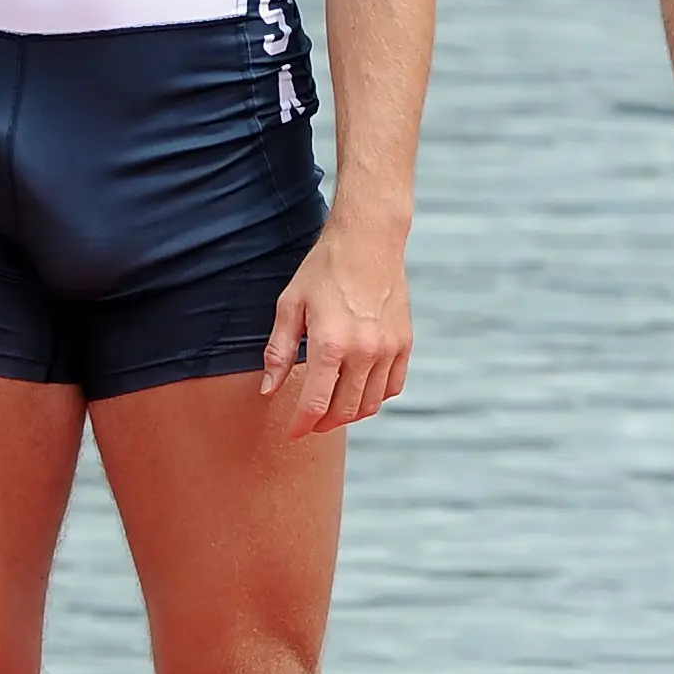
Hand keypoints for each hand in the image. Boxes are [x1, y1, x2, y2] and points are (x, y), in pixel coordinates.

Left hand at [262, 220, 411, 437]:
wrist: (368, 240)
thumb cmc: (324, 269)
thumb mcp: (291, 305)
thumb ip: (279, 351)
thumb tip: (269, 390)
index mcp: (331, 344)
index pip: (315, 404)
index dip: (301, 425)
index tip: (292, 433)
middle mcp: (364, 351)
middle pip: (344, 411)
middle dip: (323, 423)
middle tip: (309, 422)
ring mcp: (388, 349)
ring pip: (370, 404)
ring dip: (348, 414)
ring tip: (332, 408)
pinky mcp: (404, 343)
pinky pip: (392, 387)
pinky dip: (375, 397)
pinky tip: (359, 390)